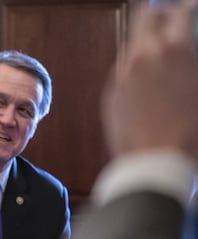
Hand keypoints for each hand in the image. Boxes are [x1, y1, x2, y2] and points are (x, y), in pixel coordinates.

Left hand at [101, 0, 197, 160]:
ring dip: (145, 42)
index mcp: (173, 50)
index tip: (189, 11)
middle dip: (158, 16)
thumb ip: (190, 64)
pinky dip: (135, 66)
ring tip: (158, 51)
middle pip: (145, 19)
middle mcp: (143, 56)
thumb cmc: (190, 131)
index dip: (185, 10)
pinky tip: (146, 78)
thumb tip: (187, 55)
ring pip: (132, 44)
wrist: (156, 161)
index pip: (178, 14)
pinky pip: (123, 69)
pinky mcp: (111, 92)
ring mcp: (123, 74)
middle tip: (169, 19)